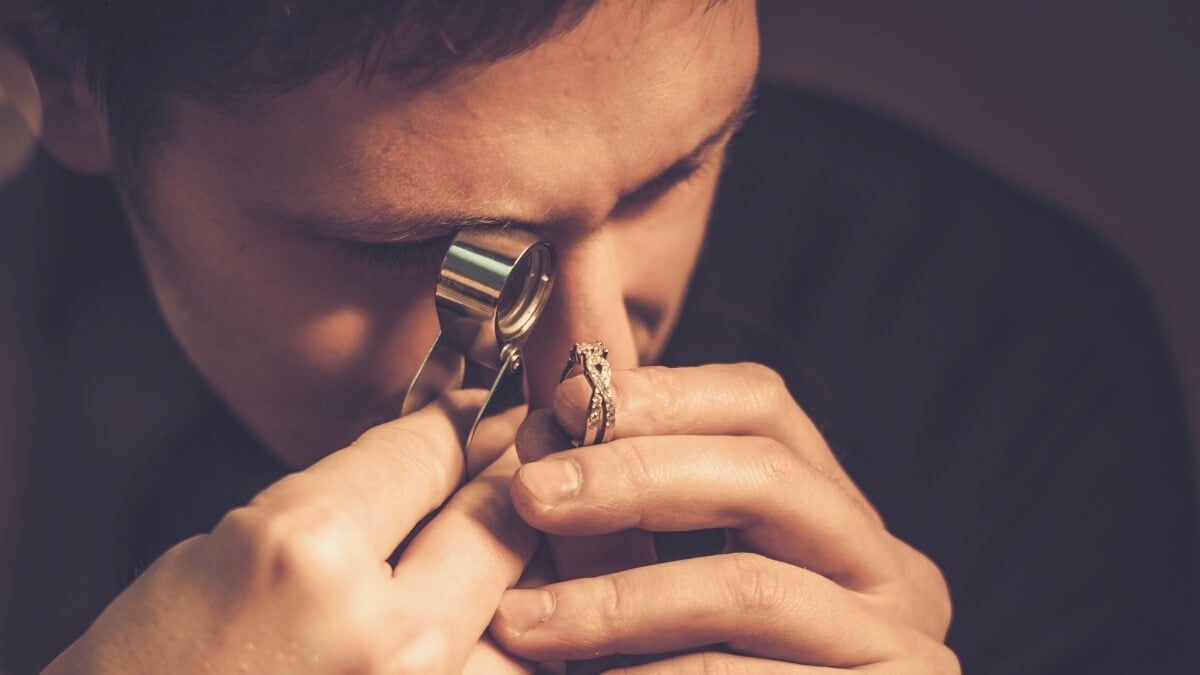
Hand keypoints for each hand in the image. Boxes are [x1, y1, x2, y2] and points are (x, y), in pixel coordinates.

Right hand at [45, 393, 537, 673]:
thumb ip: (337, 502)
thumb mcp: (224, 549)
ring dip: (519, 556)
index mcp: (307, 553)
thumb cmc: (149, 669)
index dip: (453, 422)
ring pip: (522, 602)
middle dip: (505, 471)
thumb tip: (420, 463)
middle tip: (524, 444)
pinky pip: (507, 672)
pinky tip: (502, 609)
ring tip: (515, 526)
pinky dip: (509, 637)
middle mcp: (380, 629)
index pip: (420, 457)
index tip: (474, 408)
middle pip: (490, 520)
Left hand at [491, 363, 958, 672]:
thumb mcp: (683, 588)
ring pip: (748, 588)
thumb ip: (637, 519)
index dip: (663, 393)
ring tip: (523, 616)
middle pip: (765, 477)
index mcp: (841, 521)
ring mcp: (902, 646)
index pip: (764, 408)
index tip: (567, 404)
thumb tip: (548, 428)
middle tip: (531, 492)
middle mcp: (891, 572)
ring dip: (619, 598)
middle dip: (634, 476)